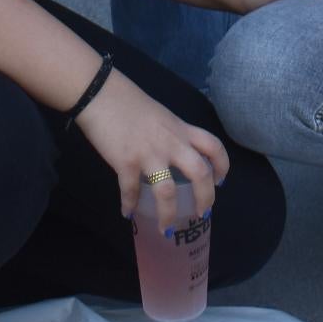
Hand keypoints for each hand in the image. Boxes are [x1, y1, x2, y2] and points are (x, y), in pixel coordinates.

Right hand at [73, 72, 231, 228]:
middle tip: (201, 213)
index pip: (213, 146)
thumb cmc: (129, 102)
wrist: (100, 93)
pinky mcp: (126, 162)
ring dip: (168, 215)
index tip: (220, 181)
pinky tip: (128, 212)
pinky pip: (130, 191)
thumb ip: (170, 134)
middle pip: (200, 173)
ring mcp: (149, 153)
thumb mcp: (161, 115)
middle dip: (205, 198)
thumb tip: (172, 154)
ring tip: (166, 229)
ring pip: (167, 191)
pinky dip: (129, 205)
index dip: (222, 166)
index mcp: (181, 129)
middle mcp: (171, 142)